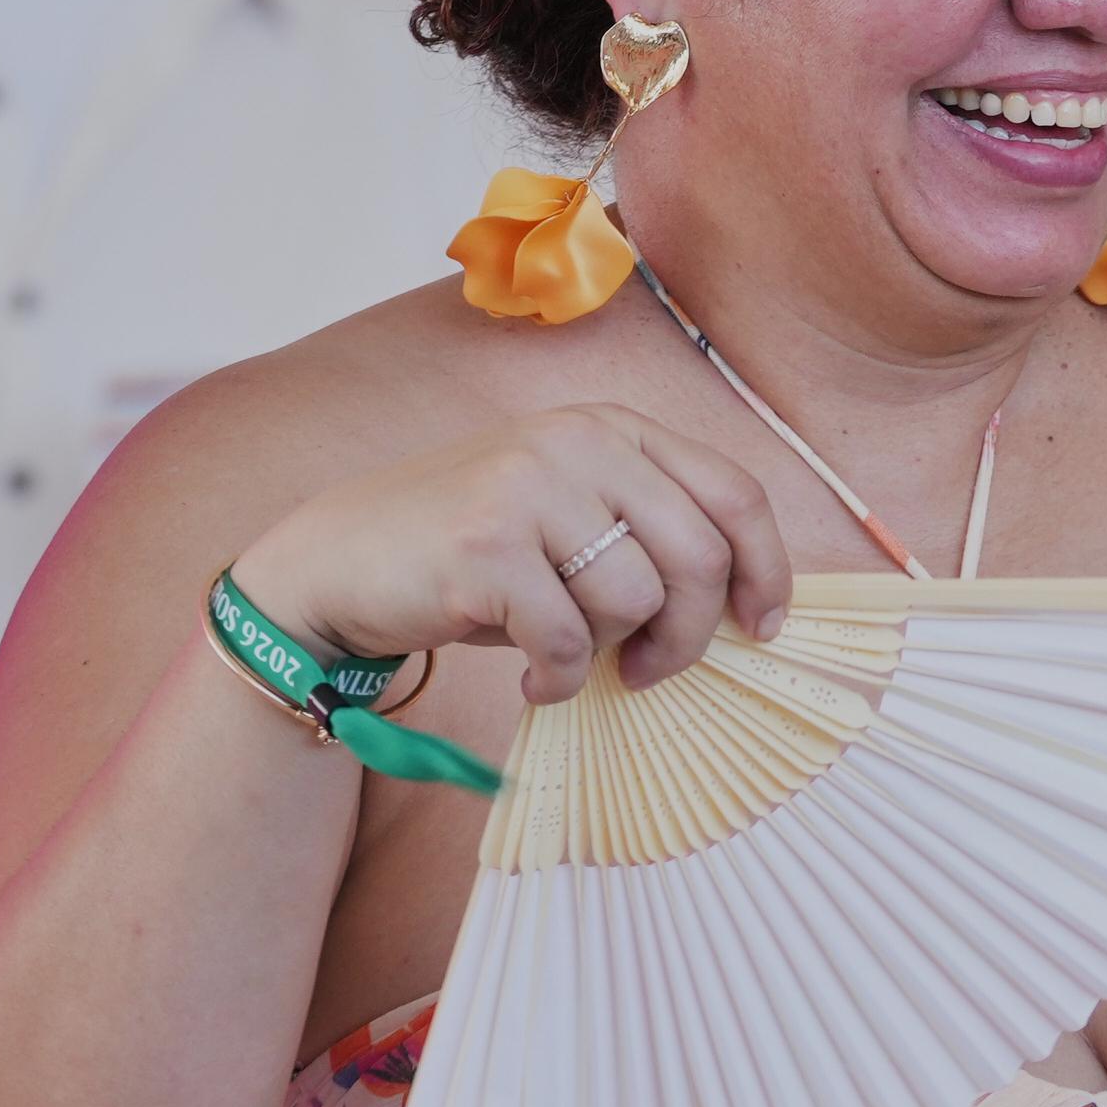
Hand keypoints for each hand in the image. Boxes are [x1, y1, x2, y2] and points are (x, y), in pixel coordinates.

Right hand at [226, 404, 795, 705]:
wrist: (340, 560)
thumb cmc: (478, 553)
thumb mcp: (574, 516)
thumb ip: (652, 532)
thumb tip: (748, 602)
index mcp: (613, 428)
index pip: (734, 494)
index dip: (765, 569)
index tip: (760, 627)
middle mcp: (577, 442)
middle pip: (698, 555)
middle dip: (689, 634)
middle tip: (651, 669)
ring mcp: (528, 486)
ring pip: (635, 598)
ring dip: (609, 652)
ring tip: (564, 653)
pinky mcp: (485, 545)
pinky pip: (569, 639)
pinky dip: (560, 677)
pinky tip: (533, 677)